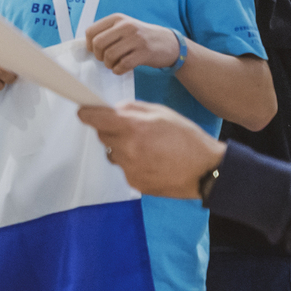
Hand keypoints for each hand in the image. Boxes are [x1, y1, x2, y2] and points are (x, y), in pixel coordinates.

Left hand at [76, 101, 224, 197]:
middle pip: (102, 136)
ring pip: (113, 153)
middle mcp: (126, 148)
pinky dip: (134, 164)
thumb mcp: (162, 113)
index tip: (84, 112)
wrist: (205, 170)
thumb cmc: (187, 139)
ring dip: (123, 149)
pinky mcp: (133, 182)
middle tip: (133, 131)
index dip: (88, 114)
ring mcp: (129, 168)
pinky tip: (153, 162)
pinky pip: (125, 168)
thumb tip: (113, 109)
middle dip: (112, 131)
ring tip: (149, 148)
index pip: (94, 119)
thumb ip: (133, 108)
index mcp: (132, 127)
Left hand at [83, 14, 180, 74]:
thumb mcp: (123, 28)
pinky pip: (122, 65)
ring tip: (115, 63)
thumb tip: (86, 46)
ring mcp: (136, 38)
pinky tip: (122, 68)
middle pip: (98, 44)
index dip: (89, 45)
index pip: (91, 31)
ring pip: (109, 55)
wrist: (168, 43)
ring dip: (109, 64)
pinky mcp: (144, 52)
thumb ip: (107, 33)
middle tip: (105, 59)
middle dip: (98, 56)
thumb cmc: (140, 37)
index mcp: (117, 19)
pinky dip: (118, 70)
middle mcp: (126, 26)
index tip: (96, 50)